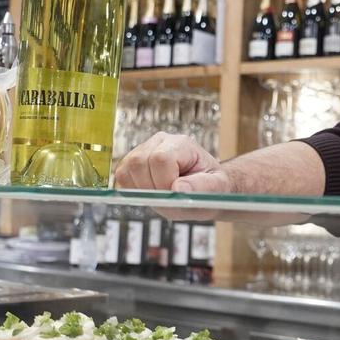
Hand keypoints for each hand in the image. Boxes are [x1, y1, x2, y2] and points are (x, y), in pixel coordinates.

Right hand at [115, 133, 230, 192]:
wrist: (205, 186)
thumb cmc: (211, 186)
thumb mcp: (217, 187)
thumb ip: (202, 187)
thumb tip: (178, 189)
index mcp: (182, 144)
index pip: (161, 159)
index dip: (164, 182)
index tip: (176, 194)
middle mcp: (160, 141)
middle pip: (139, 162)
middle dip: (152, 188)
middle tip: (169, 198)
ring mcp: (144, 149)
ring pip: (127, 168)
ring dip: (142, 190)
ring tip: (162, 195)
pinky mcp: (132, 161)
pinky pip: (122, 176)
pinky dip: (134, 190)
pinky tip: (152, 192)